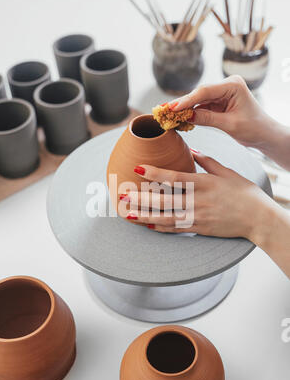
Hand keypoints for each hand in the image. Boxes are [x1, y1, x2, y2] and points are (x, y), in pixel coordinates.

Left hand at [120, 151, 272, 240]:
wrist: (258, 218)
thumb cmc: (244, 192)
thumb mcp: (227, 172)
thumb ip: (207, 161)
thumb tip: (192, 150)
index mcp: (204, 183)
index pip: (174, 177)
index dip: (154, 173)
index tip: (137, 168)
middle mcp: (198, 201)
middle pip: (164, 200)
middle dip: (141, 197)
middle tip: (122, 194)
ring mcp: (198, 217)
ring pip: (165, 217)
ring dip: (144, 215)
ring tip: (127, 213)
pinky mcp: (200, 229)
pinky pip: (176, 229)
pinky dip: (160, 227)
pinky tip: (147, 225)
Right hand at [168, 75, 280, 151]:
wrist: (264, 135)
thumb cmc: (254, 128)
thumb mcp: (229, 125)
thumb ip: (207, 119)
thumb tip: (186, 116)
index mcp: (233, 85)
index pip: (204, 91)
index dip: (186, 100)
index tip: (171, 108)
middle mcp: (227, 85)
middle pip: (199, 94)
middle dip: (182, 104)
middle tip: (163, 111)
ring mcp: (222, 93)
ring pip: (198, 101)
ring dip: (184, 110)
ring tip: (168, 116)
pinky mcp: (218, 102)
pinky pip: (201, 107)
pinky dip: (191, 114)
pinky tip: (179, 119)